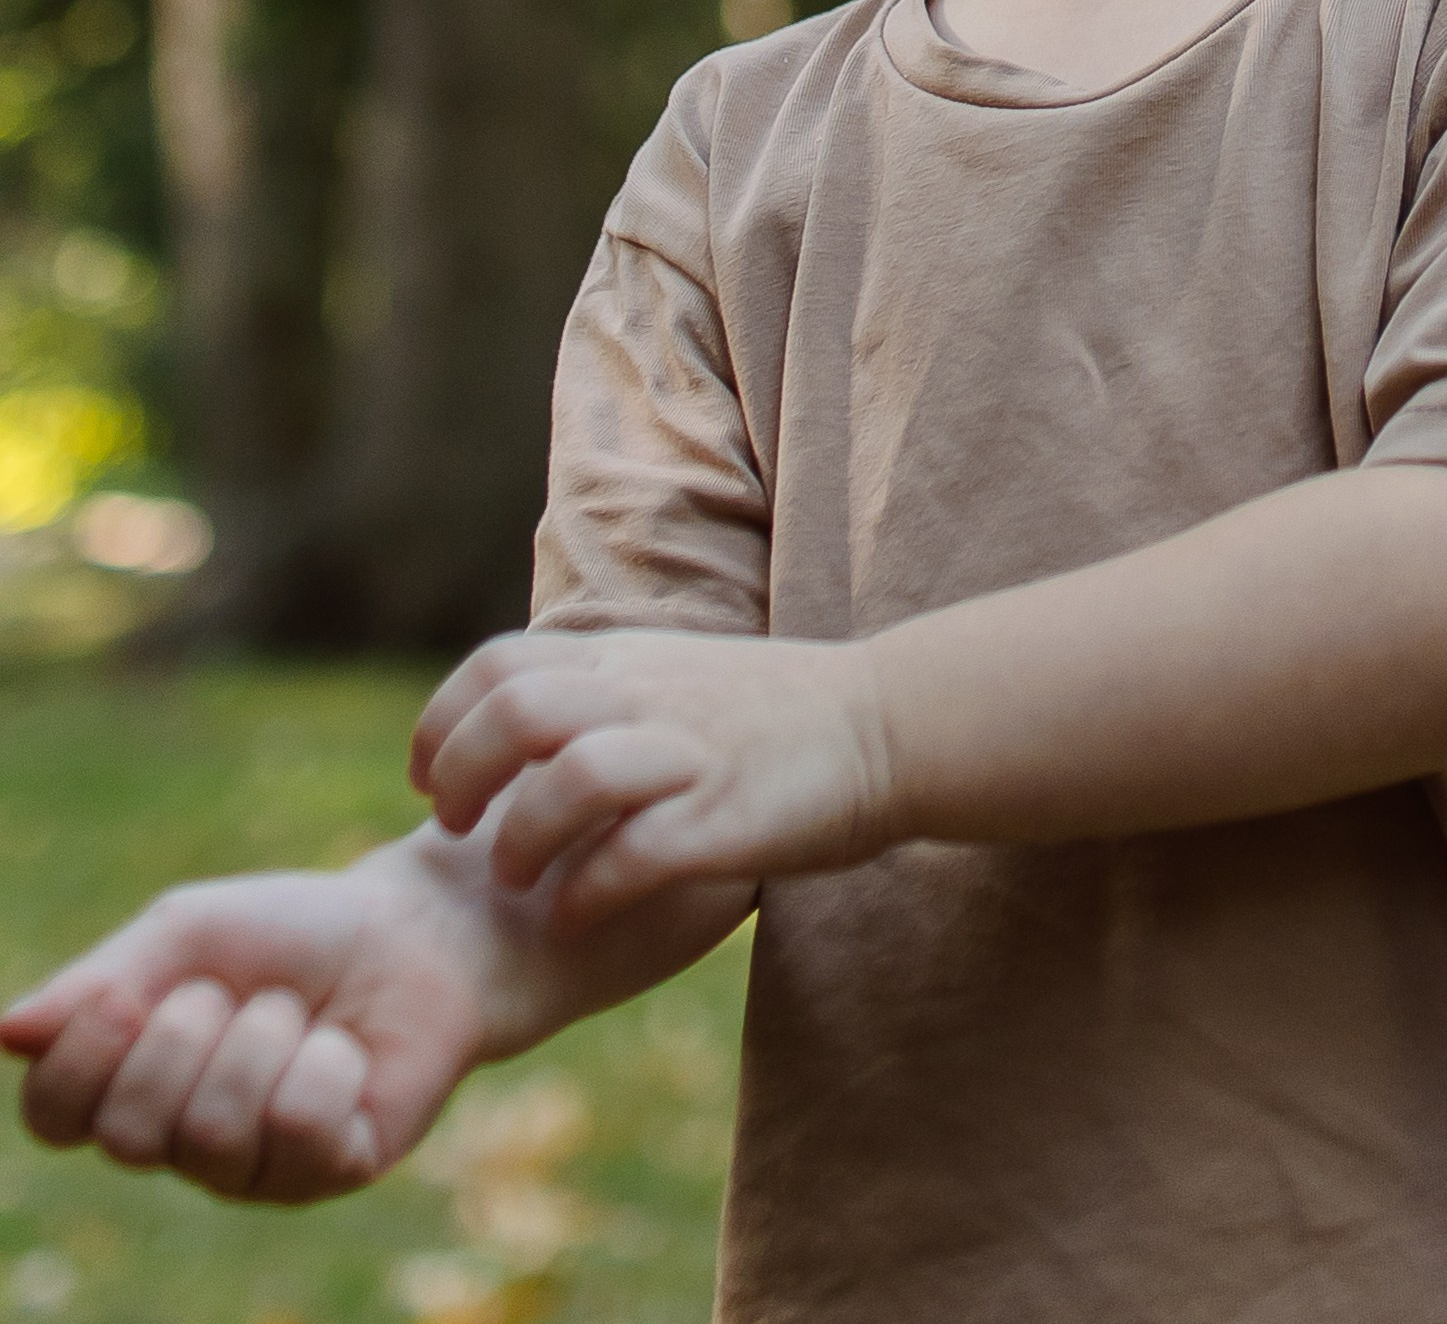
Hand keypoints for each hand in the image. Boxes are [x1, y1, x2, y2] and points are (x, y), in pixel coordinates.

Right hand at [0, 849, 504, 1203]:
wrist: (411, 930)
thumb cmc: (292, 932)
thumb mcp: (188, 932)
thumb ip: (101, 981)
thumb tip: (6, 1031)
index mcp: (132, 1082)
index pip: (53, 1115)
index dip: (76, 1061)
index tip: (122, 994)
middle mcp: (180, 1142)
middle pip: (127, 1133)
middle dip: (185, 1035)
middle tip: (235, 992)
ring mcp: (252, 1170)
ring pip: (213, 1131)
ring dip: (263, 1038)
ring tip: (295, 1013)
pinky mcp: (326, 1174)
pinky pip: (297, 1126)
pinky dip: (325, 1061)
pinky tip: (344, 1050)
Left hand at [412, 629, 889, 924]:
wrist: (888, 723)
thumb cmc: (775, 714)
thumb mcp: (674, 673)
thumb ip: (601, 691)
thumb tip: (515, 728)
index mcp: (626, 660)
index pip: (497, 665)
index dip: (442, 720)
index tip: (428, 779)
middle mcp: (647, 696)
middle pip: (513, 713)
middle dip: (460, 775)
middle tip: (452, 829)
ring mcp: (688, 754)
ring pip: (568, 776)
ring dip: (520, 838)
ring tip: (512, 879)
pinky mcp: (727, 816)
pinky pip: (635, 853)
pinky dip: (588, 890)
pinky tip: (576, 916)